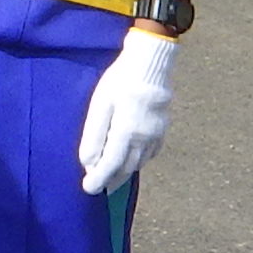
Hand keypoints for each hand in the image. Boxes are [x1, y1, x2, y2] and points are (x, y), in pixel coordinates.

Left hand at [76, 25, 177, 195]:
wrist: (151, 63)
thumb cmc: (120, 80)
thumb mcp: (100, 105)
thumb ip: (94, 136)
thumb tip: (88, 163)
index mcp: (126, 132)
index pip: (111, 165)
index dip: (98, 180)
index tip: (88, 189)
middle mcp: (144, 139)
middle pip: (126, 168)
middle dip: (111, 180)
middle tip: (98, 187)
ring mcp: (156, 134)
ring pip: (139, 163)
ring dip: (124, 172)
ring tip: (112, 177)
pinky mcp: (163, 128)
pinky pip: (150, 153)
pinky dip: (138, 161)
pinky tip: (131, 158)